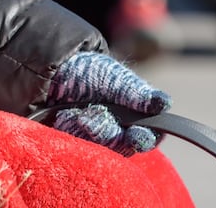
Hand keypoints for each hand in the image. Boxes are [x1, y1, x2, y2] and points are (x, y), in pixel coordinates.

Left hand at [44, 51, 170, 155]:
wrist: (50, 68)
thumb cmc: (87, 70)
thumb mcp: (113, 77)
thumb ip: (136, 93)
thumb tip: (164, 103)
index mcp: (133, 117)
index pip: (148, 135)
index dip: (145, 138)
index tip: (138, 133)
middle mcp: (117, 130)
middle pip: (124, 146)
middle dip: (111, 132)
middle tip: (95, 116)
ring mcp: (94, 138)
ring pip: (101, 147)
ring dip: (90, 128)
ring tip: (79, 111)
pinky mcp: (73, 140)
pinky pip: (78, 145)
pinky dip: (73, 128)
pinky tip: (66, 115)